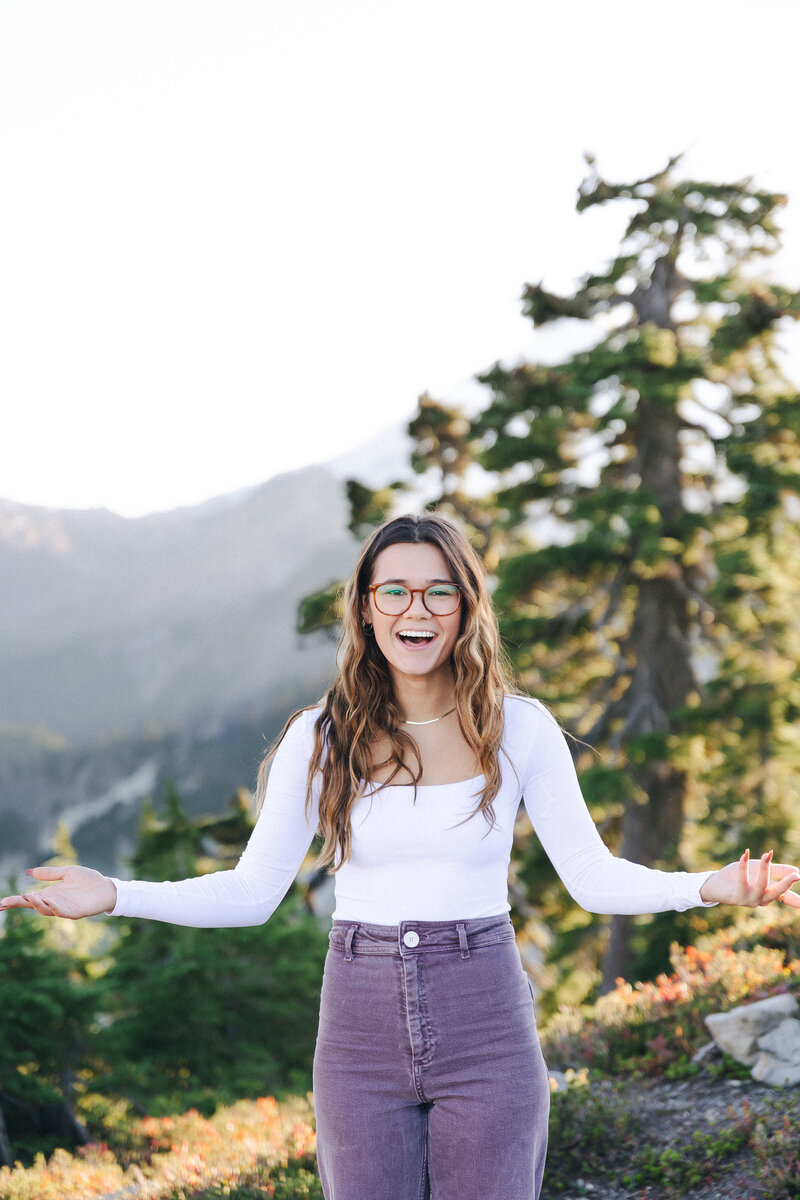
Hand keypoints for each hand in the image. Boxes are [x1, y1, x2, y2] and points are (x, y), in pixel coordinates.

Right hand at [0, 866, 116, 919]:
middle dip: (20, 904)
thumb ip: (49, 873)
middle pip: (33, 906)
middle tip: (5, 902)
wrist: (107, 887)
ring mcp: (64, 908)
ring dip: (36, 904)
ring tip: (28, 895)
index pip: (29, 899)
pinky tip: (48, 901)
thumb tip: (29, 872)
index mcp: (50, 894)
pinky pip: (62, 911)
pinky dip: (54, 907)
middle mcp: (54, 903)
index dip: (15, 901)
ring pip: (45, 910)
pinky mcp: (75, 912)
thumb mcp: (67, 872)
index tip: (1, 903)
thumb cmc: (88, 880)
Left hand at [700, 850, 799, 907]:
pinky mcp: (737, 897)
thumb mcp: (759, 870)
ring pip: (761, 885)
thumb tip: (796, 871)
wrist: (716, 883)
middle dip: (786, 884)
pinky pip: (742, 880)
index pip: (787, 897)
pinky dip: (744, 865)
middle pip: (777, 893)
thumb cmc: (739, 876)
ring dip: (764, 869)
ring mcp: (749, 900)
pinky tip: (745, 853)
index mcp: (769, 894)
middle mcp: (761, 900)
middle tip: (796, 876)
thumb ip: (776, 869)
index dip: (796, 899)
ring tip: (767, 855)